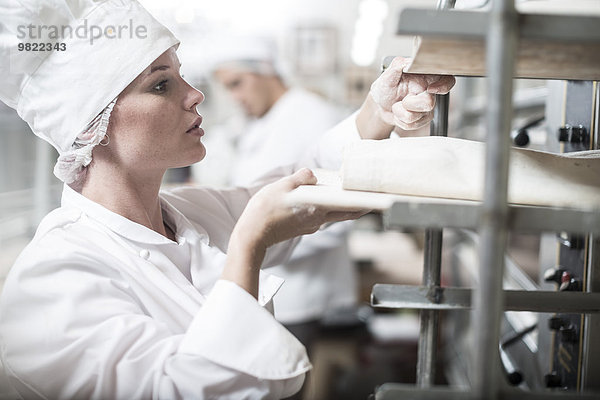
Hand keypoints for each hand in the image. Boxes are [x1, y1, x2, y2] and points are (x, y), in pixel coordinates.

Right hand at [223, 168, 366, 297]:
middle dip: (359, 206)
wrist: (252, 234)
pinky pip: (319, 216)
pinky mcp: (302, 228)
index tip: (379, 200)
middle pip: (344, 213)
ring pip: (332, 214)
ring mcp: (310, 226)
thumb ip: (300, 178)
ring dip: (341, 206)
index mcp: (317, 208)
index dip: (365, 205)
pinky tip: (320, 200)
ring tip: (346, 194)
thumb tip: (312, 173)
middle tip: (371, 198)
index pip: (349, 208)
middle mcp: (317, 219)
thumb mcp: (281, 186)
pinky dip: (325, 209)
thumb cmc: (265, 210)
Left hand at [357, 56, 455, 138]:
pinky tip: (399, 114)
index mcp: (424, 76)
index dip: (443, 85)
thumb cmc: (385, 88)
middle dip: (410, 104)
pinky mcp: (423, 118)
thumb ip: (397, 66)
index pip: (446, 79)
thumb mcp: (387, 75)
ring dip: (402, 114)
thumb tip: (406, 62)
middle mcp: (428, 91)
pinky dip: (402, 122)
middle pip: (429, 103)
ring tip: (397, 106)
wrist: (380, 105)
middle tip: (401, 100)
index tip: (430, 89)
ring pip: (419, 116)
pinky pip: (414, 125)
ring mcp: (426, 106)